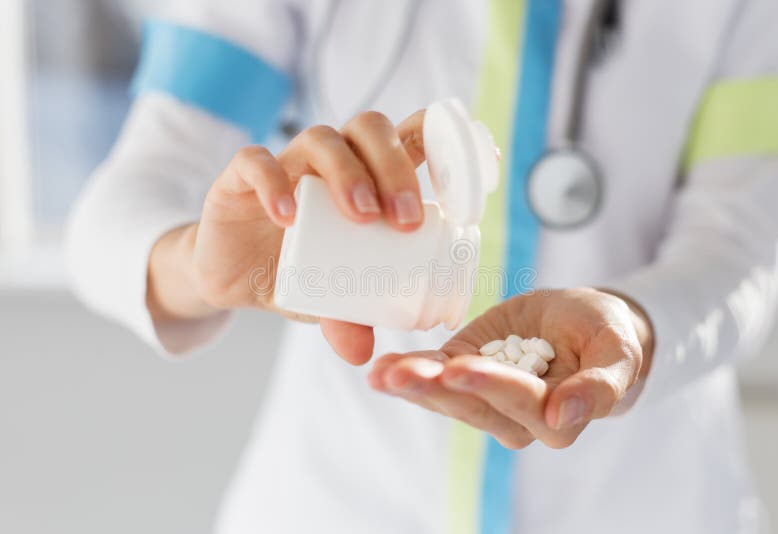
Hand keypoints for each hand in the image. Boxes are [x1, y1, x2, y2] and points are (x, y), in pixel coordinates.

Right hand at [147, 110, 426, 363]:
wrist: (232, 279)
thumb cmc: (298, 275)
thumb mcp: (329, 300)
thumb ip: (347, 318)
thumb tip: (363, 353)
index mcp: (367, 178)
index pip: (411, 136)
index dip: (445, 138)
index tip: (474, 173)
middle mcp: (331, 162)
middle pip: (370, 130)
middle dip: (396, 169)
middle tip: (405, 222)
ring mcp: (287, 164)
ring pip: (323, 138)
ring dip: (349, 173)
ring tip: (361, 218)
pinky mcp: (240, 178)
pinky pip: (256, 162)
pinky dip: (273, 184)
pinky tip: (287, 217)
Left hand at [368, 288, 653, 448]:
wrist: (581, 323)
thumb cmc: (606, 336)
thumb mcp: (618, 353)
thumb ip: (599, 388)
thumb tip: (561, 417)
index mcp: (556, 416)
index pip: (521, 401)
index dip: (492, 385)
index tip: (461, 368)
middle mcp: (515, 417)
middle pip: (473, 405)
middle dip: (436, 388)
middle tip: (401, 374)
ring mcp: (484, 398)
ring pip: (446, 396)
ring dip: (413, 384)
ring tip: (383, 374)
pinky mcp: (463, 374)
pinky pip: (434, 378)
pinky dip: (407, 372)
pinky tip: (381, 369)